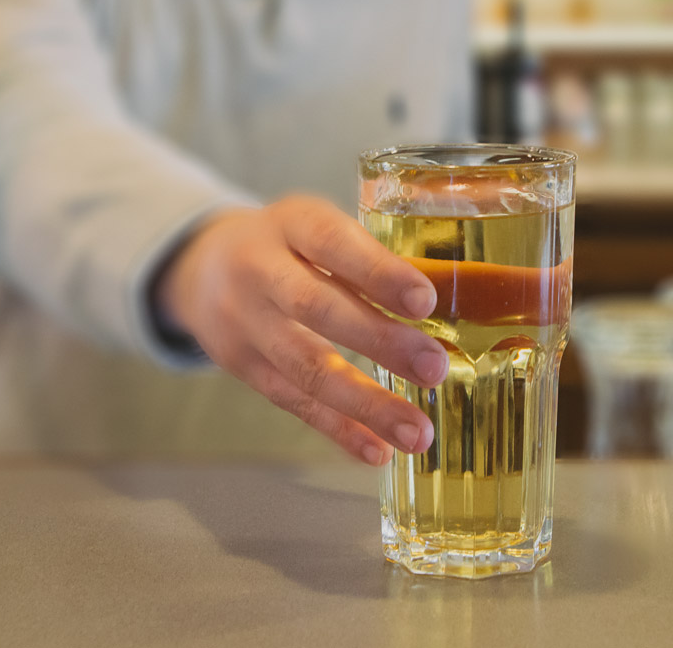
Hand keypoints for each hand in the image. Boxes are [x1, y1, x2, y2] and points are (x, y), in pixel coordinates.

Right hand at [156, 195, 447, 465]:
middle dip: (378, 342)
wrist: (201, 265)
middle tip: (434, 368)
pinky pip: (292, 402)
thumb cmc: (289, 245)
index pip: (331, 242)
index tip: (424, 301)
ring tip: (417, 432)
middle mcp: (258, 269)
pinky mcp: (241, 366)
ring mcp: (244, 321)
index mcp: (291, 222)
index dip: (376, 272)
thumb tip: (471, 297)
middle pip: (315, 309)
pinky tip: (377, 450)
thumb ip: (376, 257)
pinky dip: (338, 428)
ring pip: (304, 367)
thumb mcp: (320, 226)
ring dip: (365, 404)